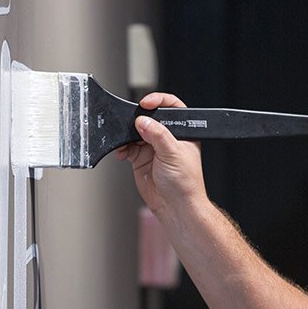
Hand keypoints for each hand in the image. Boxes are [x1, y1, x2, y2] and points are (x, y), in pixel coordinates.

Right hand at [115, 92, 205, 216]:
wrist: (175, 207)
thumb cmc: (185, 184)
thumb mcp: (173, 154)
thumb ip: (158, 135)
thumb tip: (144, 121)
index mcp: (182, 132)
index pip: (172, 107)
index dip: (159, 101)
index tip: (146, 103)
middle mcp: (167, 138)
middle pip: (150, 118)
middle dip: (138, 120)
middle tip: (132, 124)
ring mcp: (153, 148)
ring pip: (136, 133)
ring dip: (127, 135)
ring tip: (125, 141)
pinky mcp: (141, 159)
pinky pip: (127, 147)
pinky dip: (122, 148)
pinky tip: (122, 152)